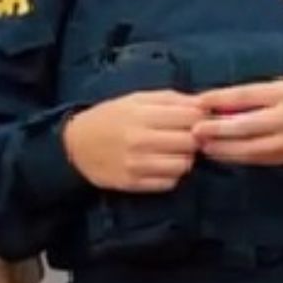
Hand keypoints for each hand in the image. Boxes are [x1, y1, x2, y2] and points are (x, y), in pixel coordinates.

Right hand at [62, 91, 208, 192]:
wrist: (76, 145)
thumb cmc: (111, 117)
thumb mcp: (137, 99)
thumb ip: (171, 99)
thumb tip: (206, 103)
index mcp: (141, 114)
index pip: (191, 117)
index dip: (201, 118)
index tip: (199, 119)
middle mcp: (139, 140)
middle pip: (191, 142)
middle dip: (195, 138)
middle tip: (187, 136)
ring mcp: (136, 165)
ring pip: (183, 165)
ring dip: (185, 158)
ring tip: (174, 151)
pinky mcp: (133, 184)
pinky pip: (169, 183)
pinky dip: (171, 175)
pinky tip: (162, 165)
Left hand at [190, 79, 282, 166]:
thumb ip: (256, 94)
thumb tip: (220, 102)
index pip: (245, 96)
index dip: (220, 100)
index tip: (198, 101)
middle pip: (244, 126)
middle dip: (217, 130)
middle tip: (194, 131)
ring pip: (249, 149)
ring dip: (223, 149)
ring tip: (203, 146)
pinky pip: (259, 159)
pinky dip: (238, 158)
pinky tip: (222, 155)